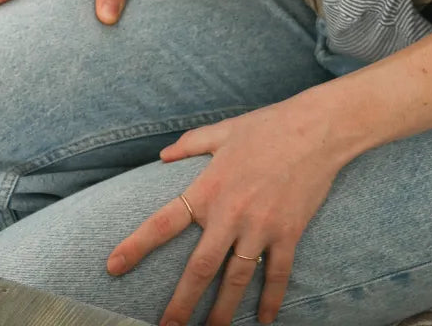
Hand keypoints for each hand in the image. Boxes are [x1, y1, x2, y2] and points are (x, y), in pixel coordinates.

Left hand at [107, 97, 347, 325]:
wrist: (318, 127)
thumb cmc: (269, 125)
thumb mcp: (225, 130)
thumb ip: (191, 144)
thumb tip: (164, 155)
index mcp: (209, 187)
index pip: (164, 222)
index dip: (136, 246)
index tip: (112, 267)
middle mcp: (231, 213)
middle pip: (199, 269)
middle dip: (180, 305)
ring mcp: (261, 227)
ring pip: (235, 282)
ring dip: (221, 314)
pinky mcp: (288, 233)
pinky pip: (277, 275)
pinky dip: (271, 301)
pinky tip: (265, 322)